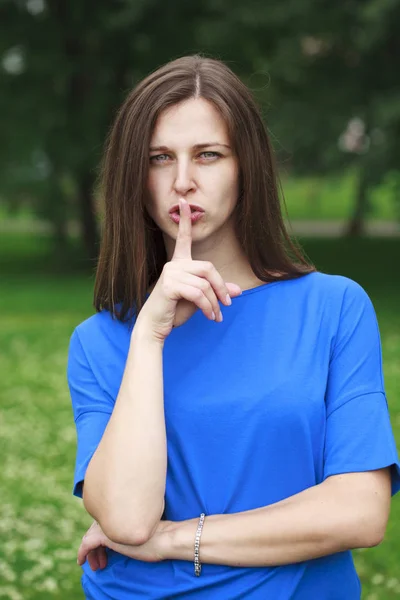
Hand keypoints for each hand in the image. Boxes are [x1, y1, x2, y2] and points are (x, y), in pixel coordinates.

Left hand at [77, 519, 176, 568]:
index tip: (106, 554)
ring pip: (90, 538)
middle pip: (95, 531)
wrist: (163, 538)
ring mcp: (108, 525)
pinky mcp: (104, 535)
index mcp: (121, 513)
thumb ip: (127, 530)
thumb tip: (118, 540)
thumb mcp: (138, 532)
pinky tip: (82, 561)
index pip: (103, 524)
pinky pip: (87, 544)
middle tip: (100, 563)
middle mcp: (112, 516)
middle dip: (96, 548)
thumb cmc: (156, 537)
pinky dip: (82, 553)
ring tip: (97, 566)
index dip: (102, 540)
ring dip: (91, 553)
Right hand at [137, 197, 241, 341]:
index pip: (183, 238)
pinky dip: (208, 307)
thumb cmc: (175, 311)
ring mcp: (170, 274)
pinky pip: (198, 293)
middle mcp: (173, 265)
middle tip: (228, 304)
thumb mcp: (200, 300)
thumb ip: (216, 292)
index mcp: (178, 264)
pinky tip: (210, 317)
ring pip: (205, 284)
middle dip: (221, 287)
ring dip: (215, 303)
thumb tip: (238, 290)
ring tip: (216, 316)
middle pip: (208, 268)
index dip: (186, 220)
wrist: (155, 326)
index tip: (184, 201)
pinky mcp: (169, 286)